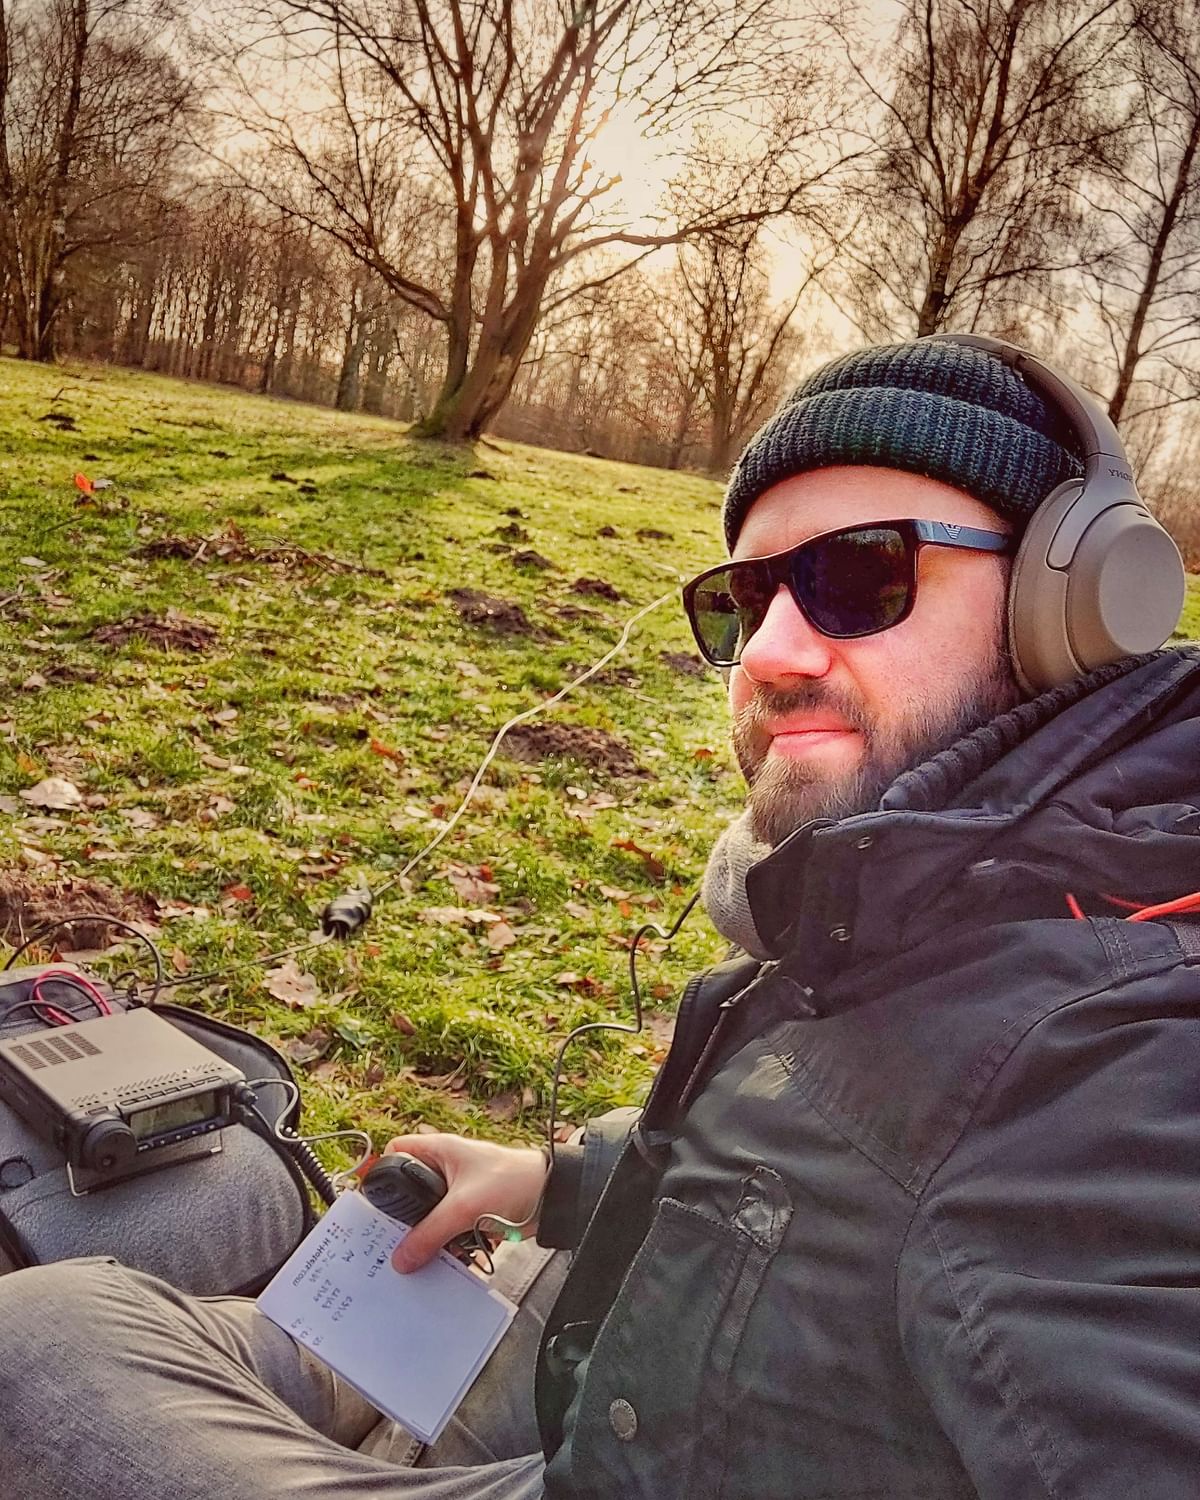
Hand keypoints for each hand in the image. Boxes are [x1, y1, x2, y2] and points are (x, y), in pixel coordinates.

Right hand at [381, 1132, 547, 1272]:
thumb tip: (401, 1258)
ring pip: (427, 1214)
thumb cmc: (513, 1180)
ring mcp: (457, 1191)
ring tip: (410, 1259)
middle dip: (400, 1216)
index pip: (396, 1152)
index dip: (380, 1172)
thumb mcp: (463, 1206)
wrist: (552, 1198)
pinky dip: (441, 1244)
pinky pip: (445, 1229)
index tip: (370, 1201)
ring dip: (423, 1236)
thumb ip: (429, 1233)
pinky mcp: (469, 1212)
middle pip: (408, 1190)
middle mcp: (444, 1167)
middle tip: (386, 1240)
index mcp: (439, 1150)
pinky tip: (436, 1262)